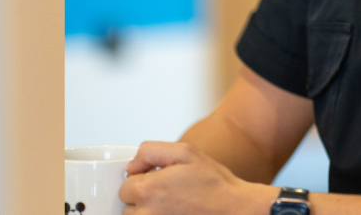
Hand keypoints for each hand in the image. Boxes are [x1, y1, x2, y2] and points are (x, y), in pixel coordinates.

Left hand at [119, 140, 276, 214]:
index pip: (124, 188)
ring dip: (149, 213)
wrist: (236, 210)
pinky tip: (175, 213)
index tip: (160, 182)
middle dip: (143, 200)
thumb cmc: (215, 185)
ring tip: (173, 207)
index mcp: (148, 189)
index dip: (141, 182)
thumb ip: (150, 151)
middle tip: (169, 195)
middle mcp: (146, 213)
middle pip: (128, 207)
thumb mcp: (186, 152)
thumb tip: (130, 166)